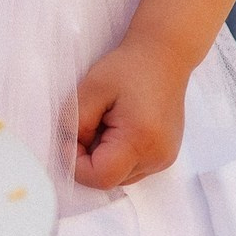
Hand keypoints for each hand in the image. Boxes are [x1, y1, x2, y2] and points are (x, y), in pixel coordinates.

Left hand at [74, 36, 189, 189]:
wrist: (164, 56)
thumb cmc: (128, 67)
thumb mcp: (92, 88)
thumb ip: (75, 121)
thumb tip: (69, 146)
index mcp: (140, 140)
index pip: (100, 177)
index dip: (77, 163)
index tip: (71, 135)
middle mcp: (157, 157)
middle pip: (110, 179)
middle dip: (90, 158)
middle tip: (90, 123)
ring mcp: (165, 159)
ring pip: (121, 176)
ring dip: (104, 157)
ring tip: (106, 122)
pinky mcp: (166, 155)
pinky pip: (133, 168)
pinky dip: (119, 154)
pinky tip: (119, 127)